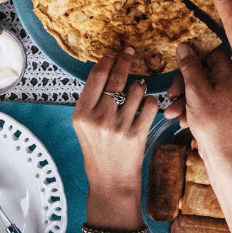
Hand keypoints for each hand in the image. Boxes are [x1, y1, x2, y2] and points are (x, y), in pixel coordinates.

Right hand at [73, 48, 158, 197]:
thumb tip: (106, 68)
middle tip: (131, 51)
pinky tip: (145, 106)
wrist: (110, 181)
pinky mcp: (137, 134)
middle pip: (116, 77)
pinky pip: (150, 105)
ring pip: (137, 89)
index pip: (96, 76)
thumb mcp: (84, 126)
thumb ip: (91, 100)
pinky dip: (150, 102)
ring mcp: (118, 127)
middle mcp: (98, 118)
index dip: (108, 60)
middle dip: (126, 59)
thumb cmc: (98, 151)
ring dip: (140, 87)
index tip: (114, 53)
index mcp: (81, 114)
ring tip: (136, 95)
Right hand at [164, 43, 231, 160]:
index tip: (179, 57)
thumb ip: (189, 67)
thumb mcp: (196, 91)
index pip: (212, 53)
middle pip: (202, 71)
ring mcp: (224, 97)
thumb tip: (184, 47)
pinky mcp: (217, 109)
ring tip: (171, 112)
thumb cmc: (213, 124)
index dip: (195, 53)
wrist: (221, 154)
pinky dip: (188, 108)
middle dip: (183, 83)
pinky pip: (200, 100)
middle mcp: (229, 84)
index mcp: (230, 76)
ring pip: (198, 87)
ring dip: (182, 98)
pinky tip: (181, 119)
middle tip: (172, 92)